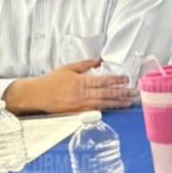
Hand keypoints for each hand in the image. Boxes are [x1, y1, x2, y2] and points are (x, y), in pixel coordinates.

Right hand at [3, 59, 133, 114]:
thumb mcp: (69, 68)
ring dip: (118, 103)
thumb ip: (86, 64)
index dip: (116, 80)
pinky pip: (95, 111)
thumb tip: (100, 60)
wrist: (37, 95)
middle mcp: (82, 94)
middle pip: (106, 93)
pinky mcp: (77, 112)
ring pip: (103, 103)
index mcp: (81, 81)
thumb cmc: (52, 81)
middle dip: (122, 93)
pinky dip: (106, 109)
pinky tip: (115, 109)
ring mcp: (80, 105)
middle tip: (135, 92)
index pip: (103, 81)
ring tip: (130, 102)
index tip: (127, 79)